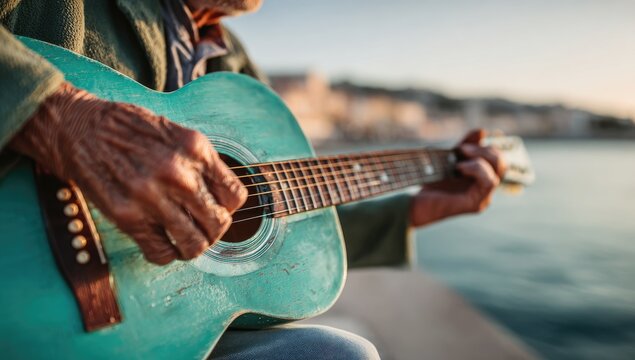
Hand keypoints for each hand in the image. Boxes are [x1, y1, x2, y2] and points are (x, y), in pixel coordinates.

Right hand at [10, 82, 246, 264]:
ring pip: (194, 244)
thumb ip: (202, 162)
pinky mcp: (128, 217)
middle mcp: (178, 173)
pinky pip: (161, 252)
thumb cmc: (129, 129)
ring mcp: (152, 197)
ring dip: (194, 247)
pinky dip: (167, 255)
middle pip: (219, 223)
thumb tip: (224, 195)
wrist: (79, 129)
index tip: (219, 208)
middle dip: (215, 230)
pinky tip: (164, 244)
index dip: (230, 207)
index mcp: (195, 149)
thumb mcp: (177, 132)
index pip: (235, 195)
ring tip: (186, 241)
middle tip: (205, 228)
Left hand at [410, 129, 505, 226]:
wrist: (415, 202)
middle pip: (502, 163)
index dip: (489, 146)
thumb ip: (465, 147)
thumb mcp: (449, 158)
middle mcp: (485, 188)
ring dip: (481, 156)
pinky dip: (477, 169)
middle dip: (485, 149)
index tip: (474, 139)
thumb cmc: (430, 181)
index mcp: (481, 178)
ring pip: (498, 171)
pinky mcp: (476, 204)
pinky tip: (459, 167)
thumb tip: (482, 131)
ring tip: (460, 154)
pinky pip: (489, 181)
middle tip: (462, 148)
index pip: (497, 158)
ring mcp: (483, 198)